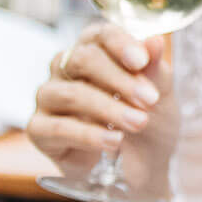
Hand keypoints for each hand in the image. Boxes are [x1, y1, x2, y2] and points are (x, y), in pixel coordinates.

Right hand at [25, 23, 173, 190]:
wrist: (142, 166)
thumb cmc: (149, 121)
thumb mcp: (161, 96)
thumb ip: (155, 70)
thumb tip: (155, 40)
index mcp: (95, 49)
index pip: (100, 34)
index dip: (120, 44)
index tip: (142, 61)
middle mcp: (65, 68)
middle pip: (82, 59)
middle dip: (120, 80)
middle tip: (149, 100)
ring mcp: (49, 98)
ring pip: (71, 94)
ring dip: (109, 109)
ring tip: (139, 123)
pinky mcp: (39, 129)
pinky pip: (58, 128)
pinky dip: (89, 135)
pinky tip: (115, 141)